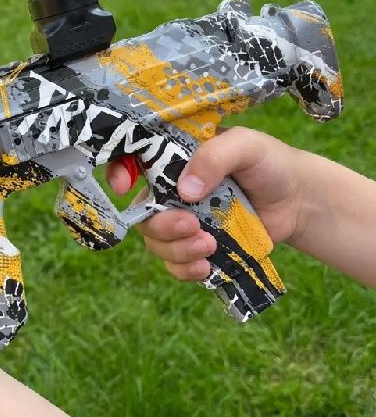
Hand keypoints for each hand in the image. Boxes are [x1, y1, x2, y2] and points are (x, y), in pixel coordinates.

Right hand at [106, 127, 306, 280]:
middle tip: (192, 226)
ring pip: (155, 241)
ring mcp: (181, 220)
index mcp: (173, 157)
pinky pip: (174, 265)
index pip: (131, 159)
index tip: (123, 186)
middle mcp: (169, 189)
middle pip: (141, 212)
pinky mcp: (196, 247)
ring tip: (210, 247)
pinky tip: (206, 266)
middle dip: (162, 225)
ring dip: (176, 250)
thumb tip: (184, 191)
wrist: (298, 201)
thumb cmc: (269, 163)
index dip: (118, 171)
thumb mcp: (246, 146)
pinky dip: (185, 269)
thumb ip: (214, 158)